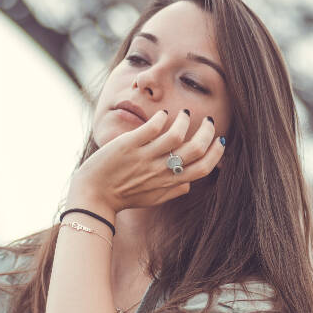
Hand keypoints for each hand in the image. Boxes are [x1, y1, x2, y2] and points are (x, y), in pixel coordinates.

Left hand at [73, 109, 224, 214]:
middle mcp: (160, 171)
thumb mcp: (152, 199)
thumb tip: (189, 185)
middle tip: (207, 120)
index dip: (216, 153)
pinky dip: (162, 117)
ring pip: (176, 134)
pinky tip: (163, 114)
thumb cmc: (123, 197)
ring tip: (184, 113)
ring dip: (185, 120)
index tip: (219, 141)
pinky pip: (152, 127)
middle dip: (207, 131)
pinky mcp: (128, 145)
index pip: (203, 168)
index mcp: (169, 183)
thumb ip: (172, 192)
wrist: (93, 196)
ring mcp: (144, 157)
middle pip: (196, 149)